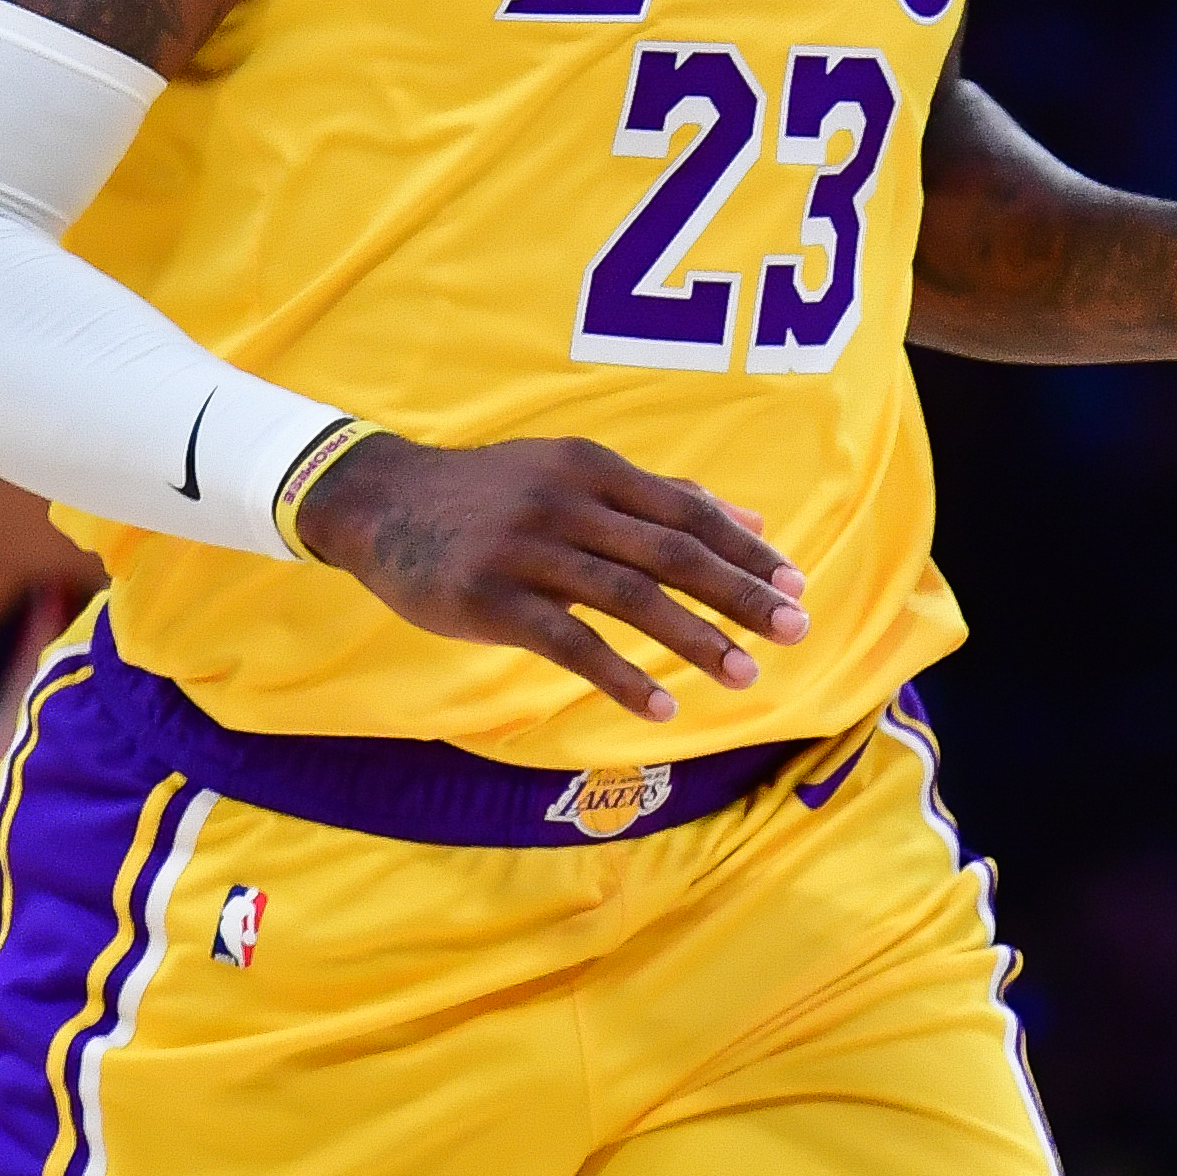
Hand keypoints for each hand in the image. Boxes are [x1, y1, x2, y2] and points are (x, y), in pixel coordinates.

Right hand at [296, 432, 807, 719]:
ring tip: (745, 676)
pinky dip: (622, 675)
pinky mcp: (493, 598)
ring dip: (695, 639)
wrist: (381, 503)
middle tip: (795, 630)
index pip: (687, 512)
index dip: (744, 550)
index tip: (794, 586)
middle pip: (672, 552)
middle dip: (739, 593)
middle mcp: (568, 502)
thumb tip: (751, 518)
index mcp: (594, 469)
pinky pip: (571, 642)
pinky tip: (662, 706)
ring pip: (630, 597)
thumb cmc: (493, 494)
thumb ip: (660, 498)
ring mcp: (529, 550)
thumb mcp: (573, 476)